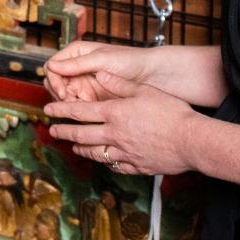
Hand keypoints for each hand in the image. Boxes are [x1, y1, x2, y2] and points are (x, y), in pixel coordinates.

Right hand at [43, 40, 153, 103]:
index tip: (62, 91)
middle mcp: (78, 69)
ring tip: (78, 110)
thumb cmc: (129, 61)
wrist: (153, 76)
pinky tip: (84, 115)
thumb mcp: (102, 59)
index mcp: (77, 54)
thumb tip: (51, 66)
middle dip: (58, 93)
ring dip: (66, 103)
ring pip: (64, 96)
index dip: (54, 79)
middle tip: (69, 102)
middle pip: (55, 82)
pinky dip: (77, 111)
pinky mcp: (92, 99)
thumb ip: (76, 64)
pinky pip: (77, 107)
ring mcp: (84, 84)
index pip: (53, 66)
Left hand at [45, 81, 198, 176]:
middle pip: (81, 135)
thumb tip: (99, 73)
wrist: (191, 141)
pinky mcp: (136, 166)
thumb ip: (118, 83)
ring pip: (95, 153)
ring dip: (80, 149)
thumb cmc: (171, 112)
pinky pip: (114, 166)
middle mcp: (115, 135)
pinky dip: (104, 162)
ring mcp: (124, 153)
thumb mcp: (143, 90)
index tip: (48, 111)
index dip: (61, 110)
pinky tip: (102, 160)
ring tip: (73, 148)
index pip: (79, 112)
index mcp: (114, 113)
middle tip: (53, 131)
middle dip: (64, 132)